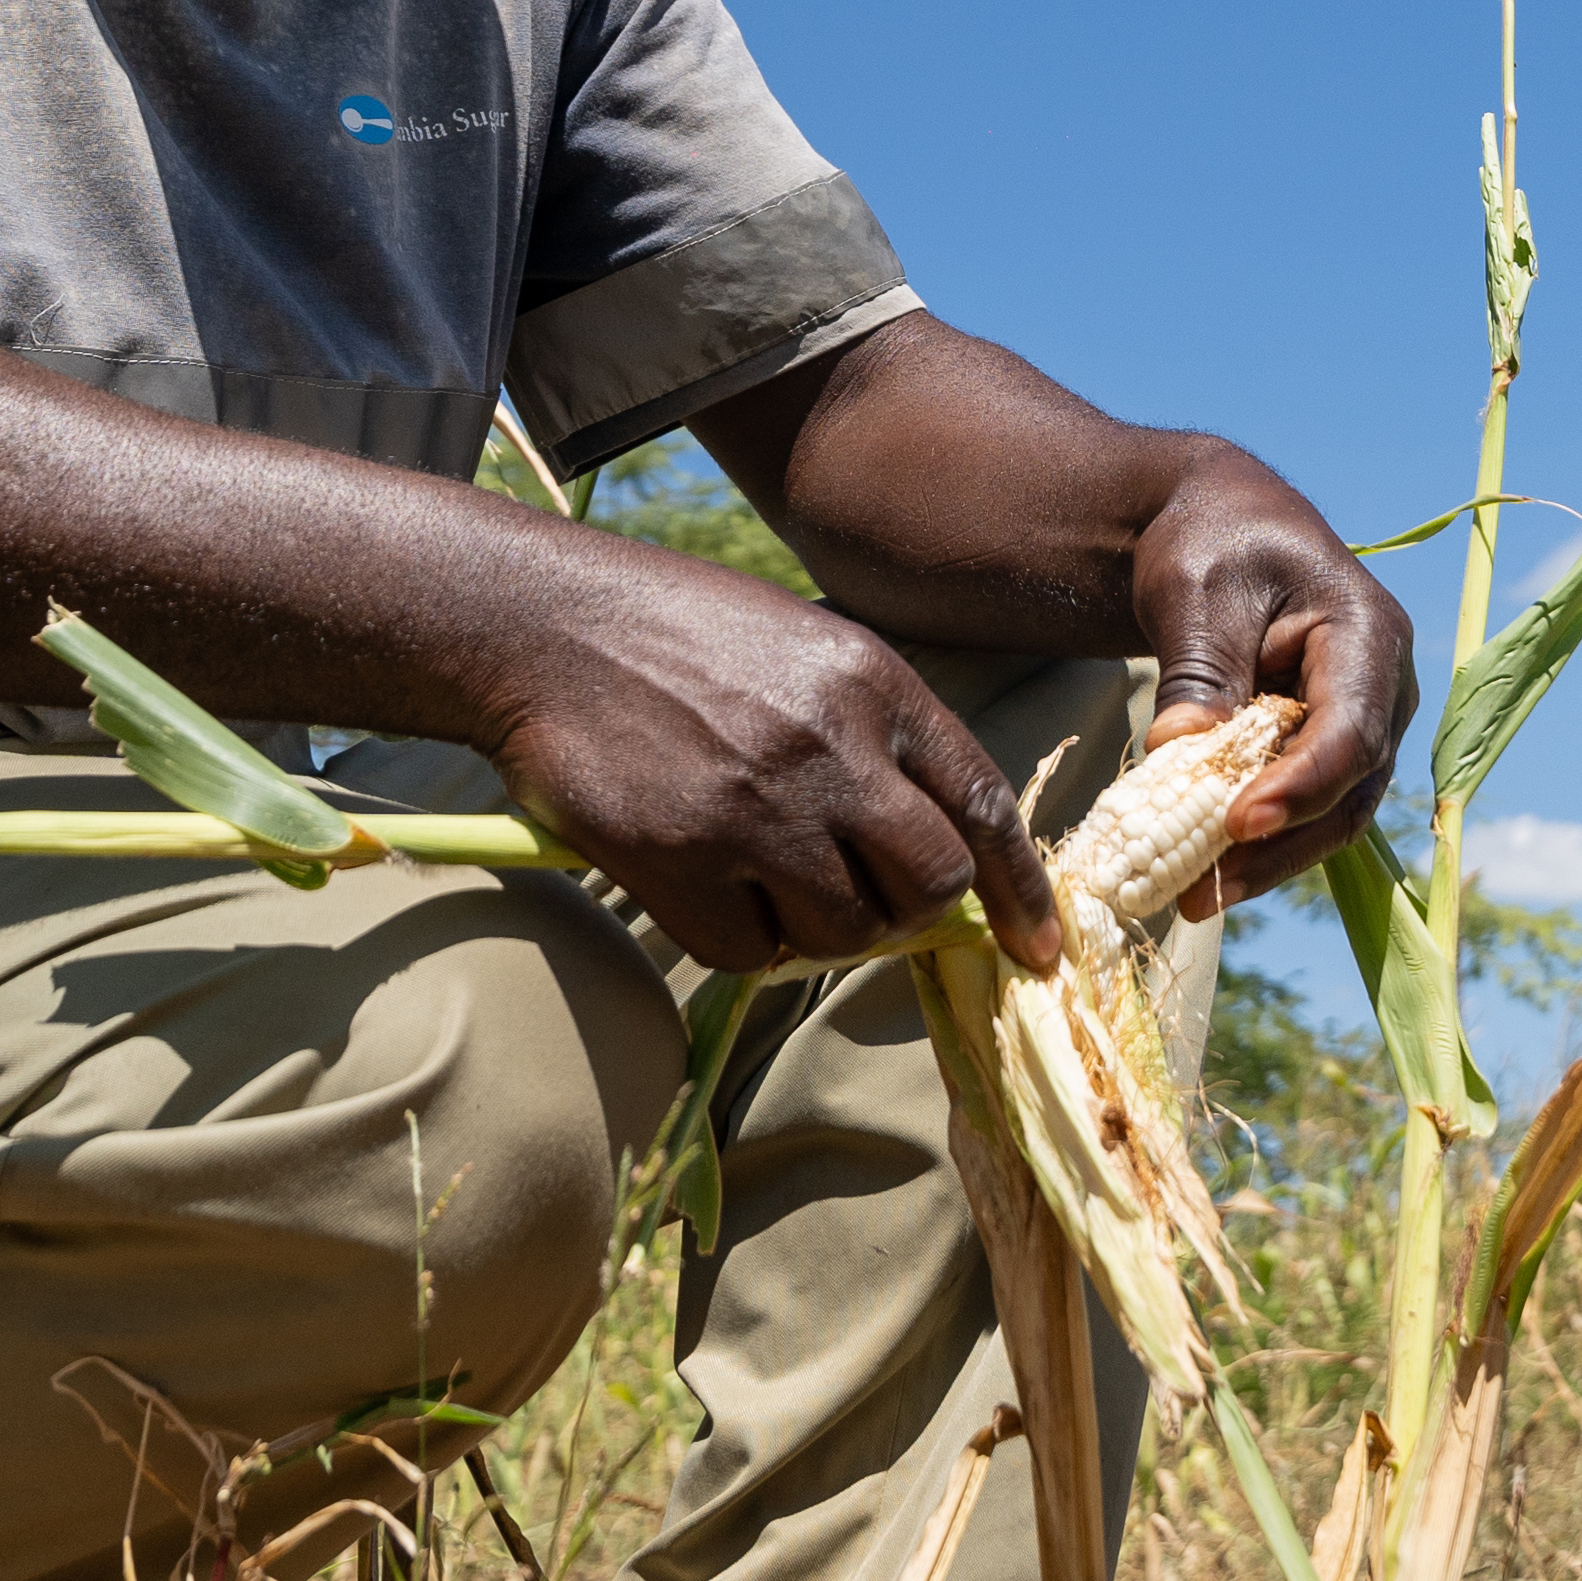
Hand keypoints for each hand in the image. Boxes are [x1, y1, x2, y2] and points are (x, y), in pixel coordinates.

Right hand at [467, 534, 1067, 975]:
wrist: (544, 627)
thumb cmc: (680, 639)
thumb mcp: (808, 651)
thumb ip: (876, 740)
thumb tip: (935, 860)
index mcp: (876, 685)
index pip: (983, 806)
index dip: (1020, 891)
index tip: (1037, 950)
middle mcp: (831, 746)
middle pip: (929, 884)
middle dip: (908, 913)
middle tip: (858, 899)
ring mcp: (757, 807)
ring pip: (845, 930)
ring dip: (817, 927)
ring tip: (764, 876)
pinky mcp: (682, 859)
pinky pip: (751, 953)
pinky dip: (741, 939)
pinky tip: (708, 886)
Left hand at [1127, 452, 1419, 909]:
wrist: (1221, 528)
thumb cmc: (1215, 543)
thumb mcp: (1197, 594)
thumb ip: (1199, 673)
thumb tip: (1181, 755)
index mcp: (1368, 635)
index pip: (1352, 732)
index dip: (1301, 787)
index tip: (1237, 824)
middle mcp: (1384, 690)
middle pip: (1348, 793)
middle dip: (1279, 849)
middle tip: (1203, 892)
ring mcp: (1364, 727)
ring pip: (1331, 817)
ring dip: (1267, 863)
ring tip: (1194, 899)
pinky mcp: (1328, 754)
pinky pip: (1304, 812)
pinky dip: (1258, 847)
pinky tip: (1202, 877)